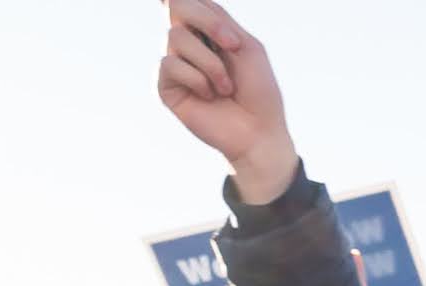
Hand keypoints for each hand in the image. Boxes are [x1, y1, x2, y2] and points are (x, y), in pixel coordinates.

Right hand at [156, 0, 297, 206]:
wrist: (259, 132)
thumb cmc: (259, 92)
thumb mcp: (246, 46)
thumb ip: (217, 18)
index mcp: (208, 31)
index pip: (190, 1)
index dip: (199, 7)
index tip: (222, 31)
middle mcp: (189, 44)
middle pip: (177, 6)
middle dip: (209, 22)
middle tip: (234, 47)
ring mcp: (175, 63)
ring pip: (177, 37)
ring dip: (212, 63)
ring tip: (227, 87)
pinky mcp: (166, 86)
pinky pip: (170, 64)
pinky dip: (198, 79)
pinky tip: (210, 96)